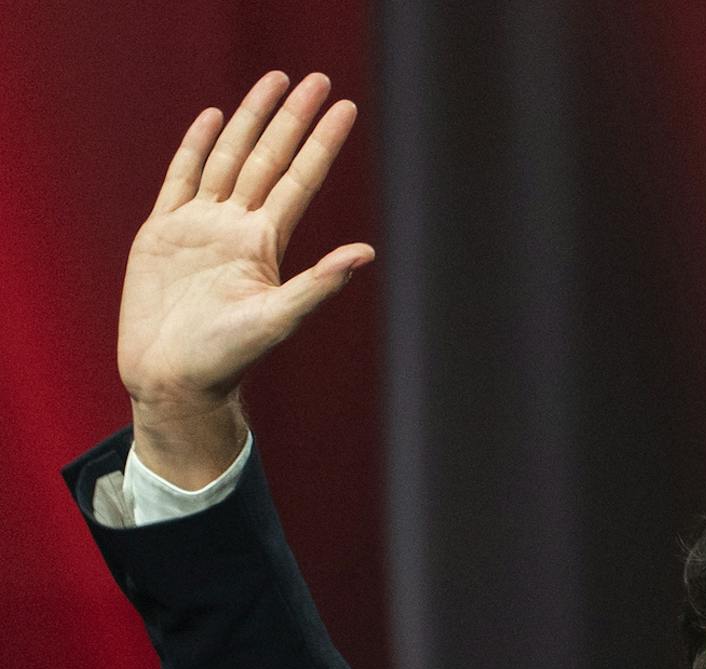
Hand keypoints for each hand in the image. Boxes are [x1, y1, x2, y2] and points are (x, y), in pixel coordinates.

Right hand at [118, 71, 372, 486]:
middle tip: (315, 78)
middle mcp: (236, 227)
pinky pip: (181, 178)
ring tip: (274, 82)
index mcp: (264, 243)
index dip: (322, 143)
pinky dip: (196, 146)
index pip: (300, 179)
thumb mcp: (279, 318)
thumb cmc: (228, 359)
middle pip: (268, 158)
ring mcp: (199, 225)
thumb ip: (319, 283)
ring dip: (251, 120)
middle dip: (291, 118)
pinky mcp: (162, 231)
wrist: (173, 377)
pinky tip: (215, 118)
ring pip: (228, 158)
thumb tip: (368, 252)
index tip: (344, 108)